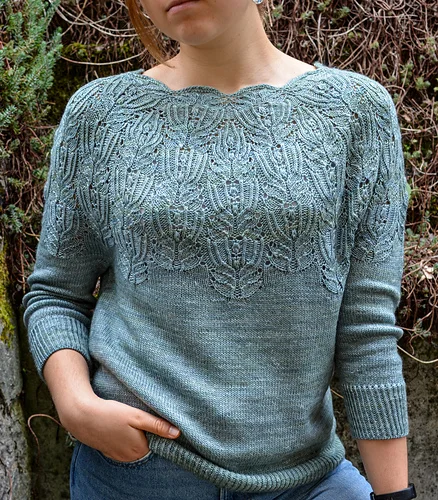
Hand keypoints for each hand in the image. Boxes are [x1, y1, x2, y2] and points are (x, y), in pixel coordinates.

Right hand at [60, 394, 180, 461]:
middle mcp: (130, 457)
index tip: (150, 417)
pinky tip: (117, 426)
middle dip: (145, 431)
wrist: (82, 417)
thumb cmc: (111, 414)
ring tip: (126, 420)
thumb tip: (177, 433)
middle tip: (136, 416)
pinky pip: (122, 445)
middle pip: (146, 443)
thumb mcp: (137, 416)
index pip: (157, 440)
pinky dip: (123, 437)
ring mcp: (118, 456)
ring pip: (134, 444)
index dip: (155, 428)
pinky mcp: (109, 451)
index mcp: (140, 449)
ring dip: (133, 434)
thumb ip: (157, 425)